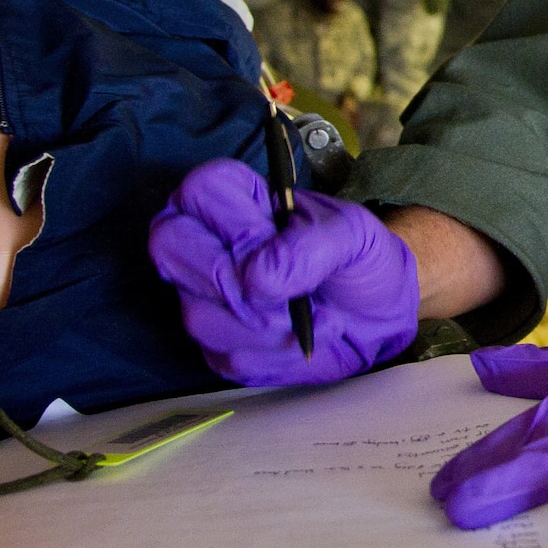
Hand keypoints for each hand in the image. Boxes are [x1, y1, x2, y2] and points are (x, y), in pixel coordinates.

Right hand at [149, 159, 417, 384]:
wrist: (377, 312)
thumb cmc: (357, 259)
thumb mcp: (352, 236)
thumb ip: (311, 245)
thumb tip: (258, 277)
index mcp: (235, 197)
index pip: (201, 190)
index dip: (237, 224)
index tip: (278, 246)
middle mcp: (205, 241)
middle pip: (170, 245)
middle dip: (234, 283)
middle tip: (288, 296)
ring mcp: (205, 295)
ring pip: (200, 315)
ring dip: (269, 328)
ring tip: (319, 318)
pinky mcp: (218, 344)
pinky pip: (228, 357)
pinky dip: (277, 355)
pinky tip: (307, 340)